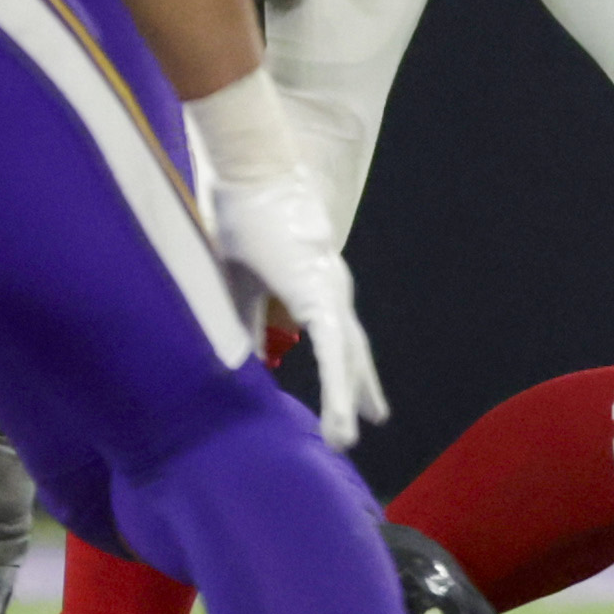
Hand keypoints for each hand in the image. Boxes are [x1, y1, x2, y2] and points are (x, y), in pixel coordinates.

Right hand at [201, 162, 383, 442]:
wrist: (248, 177)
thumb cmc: (241, 219)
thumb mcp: (239, 283)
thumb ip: (247, 320)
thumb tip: (246, 355)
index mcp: (313, 285)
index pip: (336, 335)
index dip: (345, 365)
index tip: (354, 391)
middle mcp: (331, 290)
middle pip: (352, 349)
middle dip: (360, 386)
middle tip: (373, 419)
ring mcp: (330, 293)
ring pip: (346, 356)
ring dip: (348, 398)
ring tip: (348, 437)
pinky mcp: (319, 296)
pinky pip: (332, 349)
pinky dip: (337, 383)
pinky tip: (343, 411)